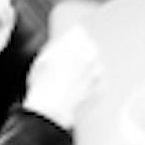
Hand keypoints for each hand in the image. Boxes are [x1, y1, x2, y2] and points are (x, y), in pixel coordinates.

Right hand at [23, 10, 100, 130]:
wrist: (51, 112)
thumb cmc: (42, 86)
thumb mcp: (43, 59)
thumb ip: (58, 46)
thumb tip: (65, 43)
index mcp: (76, 42)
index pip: (79, 32)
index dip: (70, 42)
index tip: (66, 50)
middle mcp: (91, 53)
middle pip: (88, 48)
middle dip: (79, 57)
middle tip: (65, 71)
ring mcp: (98, 71)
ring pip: (93, 66)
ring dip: (85, 72)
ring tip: (68, 85)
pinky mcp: (102, 87)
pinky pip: (97, 83)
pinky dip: (89, 87)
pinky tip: (75, 94)